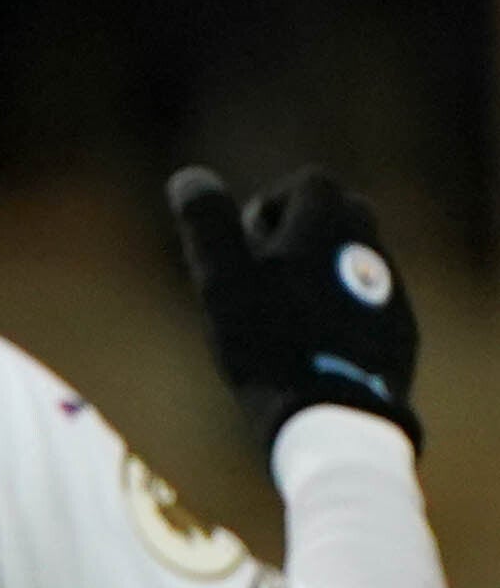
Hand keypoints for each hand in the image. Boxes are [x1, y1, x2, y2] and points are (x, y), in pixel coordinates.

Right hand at [167, 164, 421, 448]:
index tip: (247, 242)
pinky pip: (371, 301)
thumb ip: (208, 225)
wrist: (333, 410)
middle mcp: (369, 244)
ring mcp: (390, 288)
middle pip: (341, 213)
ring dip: (323, 270)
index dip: (273, 205)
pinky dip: (344, 307)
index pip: (308, 184)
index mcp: (327, 224)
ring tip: (286, 312)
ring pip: (357, 258)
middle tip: (265, 272)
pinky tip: (315, 344)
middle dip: (304, 230)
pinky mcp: (400, 328)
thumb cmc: (270, 341)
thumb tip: (189, 177)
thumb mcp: (222, 281)